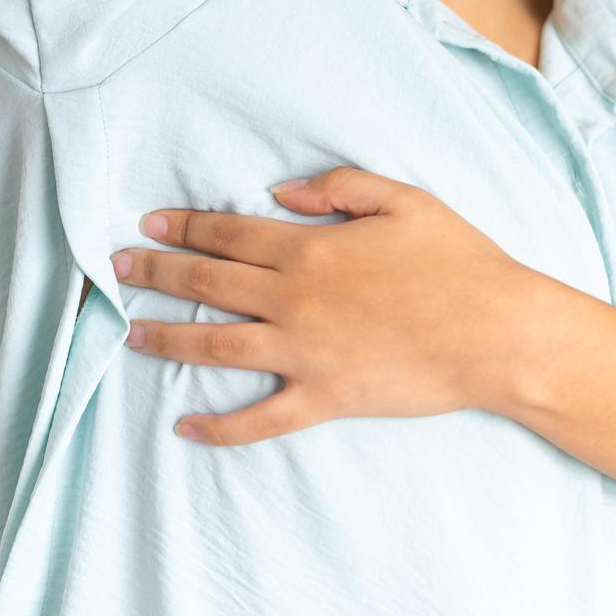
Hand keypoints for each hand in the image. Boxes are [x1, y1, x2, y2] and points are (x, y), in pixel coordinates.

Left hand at [111, 164, 552, 446]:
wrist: (498, 333)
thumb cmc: (458, 261)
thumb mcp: (403, 199)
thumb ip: (337, 187)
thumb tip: (280, 190)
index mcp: (309, 249)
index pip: (226, 234)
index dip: (182, 228)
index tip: (149, 225)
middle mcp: (294, 300)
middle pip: (207, 284)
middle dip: (155, 274)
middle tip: (117, 268)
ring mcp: (305, 354)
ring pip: (216, 347)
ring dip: (167, 339)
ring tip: (132, 334)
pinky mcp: (324, 398)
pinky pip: (260, 419)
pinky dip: (219, 427)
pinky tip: (185, 427)